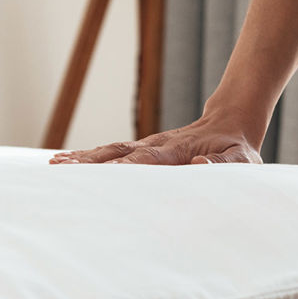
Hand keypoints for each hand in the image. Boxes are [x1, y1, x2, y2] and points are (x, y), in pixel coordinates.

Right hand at [49, 110, 262, 164]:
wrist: (232, 122)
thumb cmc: (239, 147)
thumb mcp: (243, 159)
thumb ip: (225, 163)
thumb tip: (199, 162)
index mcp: (179, 150)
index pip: (146, 159)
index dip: (125, 167)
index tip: (101, 176)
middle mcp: (157, 145)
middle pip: (119, 153)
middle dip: (90, 163)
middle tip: (60, 170)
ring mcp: (149, 146)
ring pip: (111, 151)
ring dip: (83, 159)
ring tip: (54, 165)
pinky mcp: (145, 149)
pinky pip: (113, 153)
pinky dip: (89, 158)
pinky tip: (66, 161)